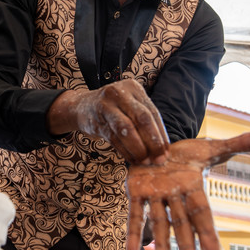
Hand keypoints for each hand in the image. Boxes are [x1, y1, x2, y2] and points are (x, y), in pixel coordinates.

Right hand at [47, 80, 169, 164]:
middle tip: (159, 159)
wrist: (82, 107)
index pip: (152, 112)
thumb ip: (144, 121)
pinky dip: (125, 152)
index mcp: (133, 87)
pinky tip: (133, 159)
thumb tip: (163, 148)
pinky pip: (114, 139)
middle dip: (153, 142)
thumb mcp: (129, 105)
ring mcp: (106, 105)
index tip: (166, 152)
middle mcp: (120, 93)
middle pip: (142, 118)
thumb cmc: (113, 109)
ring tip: (145, 161)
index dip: (161, 134)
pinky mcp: (96, 120)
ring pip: (127, 129)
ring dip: (138, 149)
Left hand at [126, 132, 249, 249]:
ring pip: (158, 224)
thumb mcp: (214, 146)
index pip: (203, 214)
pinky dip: (133, 235)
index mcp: (194, 189)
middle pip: (182, 225)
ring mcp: (155, 196)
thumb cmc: (187, 152)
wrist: (155, 141)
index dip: (208, 234)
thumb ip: (245, 144)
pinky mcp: (135, 192)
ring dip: (161, 247)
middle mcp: (175, 197)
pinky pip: (134, 215)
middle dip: (187, 248)